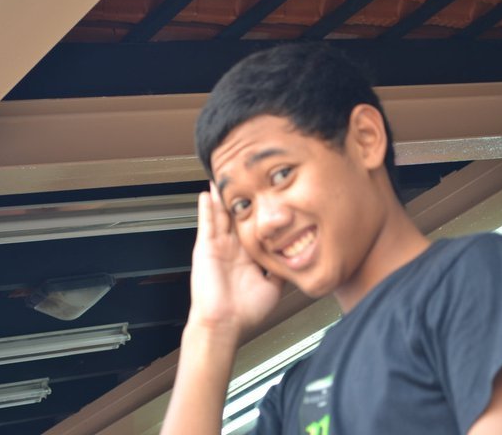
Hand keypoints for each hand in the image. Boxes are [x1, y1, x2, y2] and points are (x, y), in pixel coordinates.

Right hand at [188, 185, 283, 337]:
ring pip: (220, 215)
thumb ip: (280, 270)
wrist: (225, 324)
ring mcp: (218, 247)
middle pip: (235, 216)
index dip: (258, 211)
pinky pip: (206, 224)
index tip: (266, 195)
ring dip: (221, 197)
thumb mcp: (272, 286)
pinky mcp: (206, 249)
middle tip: (243, 178)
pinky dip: (206, 208)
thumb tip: (296, 260)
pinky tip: (206, 193)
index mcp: (246, 256)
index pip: (252, 227)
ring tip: (223, 178)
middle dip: (239, 198)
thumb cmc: (245, 312)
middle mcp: (232, 249)